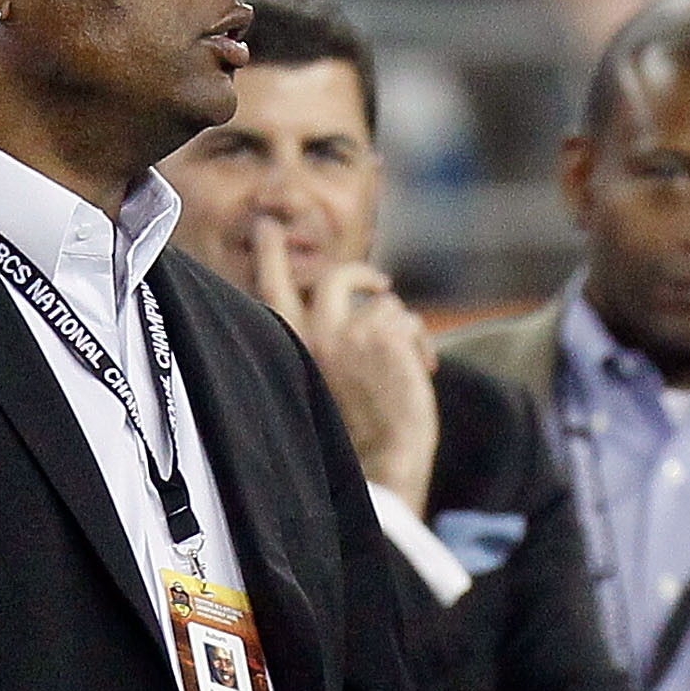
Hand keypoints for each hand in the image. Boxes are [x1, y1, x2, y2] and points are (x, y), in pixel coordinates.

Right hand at [253, 229, 440, 516]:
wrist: (383, 461)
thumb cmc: (354, 436)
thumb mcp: (322, 383)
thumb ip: (326, 345)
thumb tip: (353, 309)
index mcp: (289, 347)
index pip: (271, 287)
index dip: (270, 253)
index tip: (268, 229)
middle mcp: (314, 333)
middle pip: (336, 277)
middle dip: (359, 273)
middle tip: (378, 282)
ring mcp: (350, 330)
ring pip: (383, 305)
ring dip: (400, 329)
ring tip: (408, 366)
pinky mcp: (384, 333)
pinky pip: (407, 320)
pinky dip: (419, 343)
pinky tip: (421, 371)